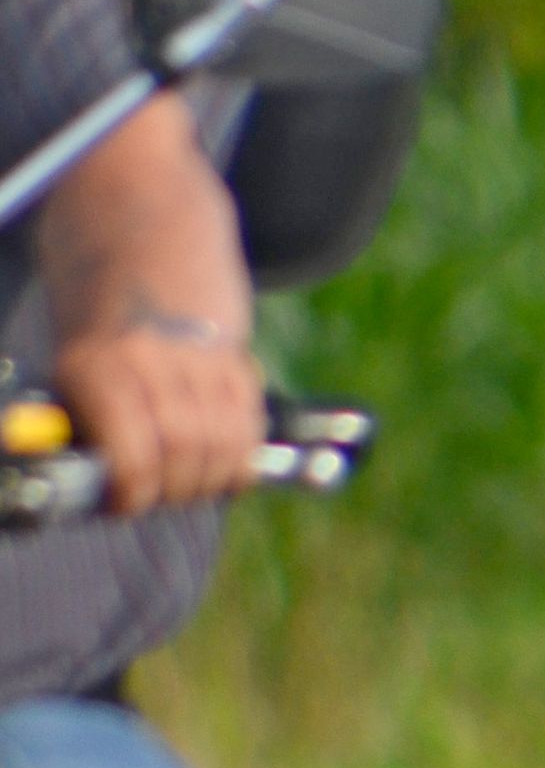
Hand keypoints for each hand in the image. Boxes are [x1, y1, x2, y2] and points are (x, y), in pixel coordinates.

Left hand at [50, 318, 259, 514]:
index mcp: (97, 366)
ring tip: (194, 486)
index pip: (131, 448)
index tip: (129, 503)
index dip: (136, 489)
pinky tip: (224, 468)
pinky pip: (248, 423)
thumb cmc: (99, 343)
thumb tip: (110, 488)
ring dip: (212, 477)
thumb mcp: (73, 377)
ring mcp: (201, 356)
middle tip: (165, 498)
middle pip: (183, 446)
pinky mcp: (237, 360)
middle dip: (176, 486)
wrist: (140, 263)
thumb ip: (91, 430)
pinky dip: (240, 456)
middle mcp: (152, 356)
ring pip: (223, 439)